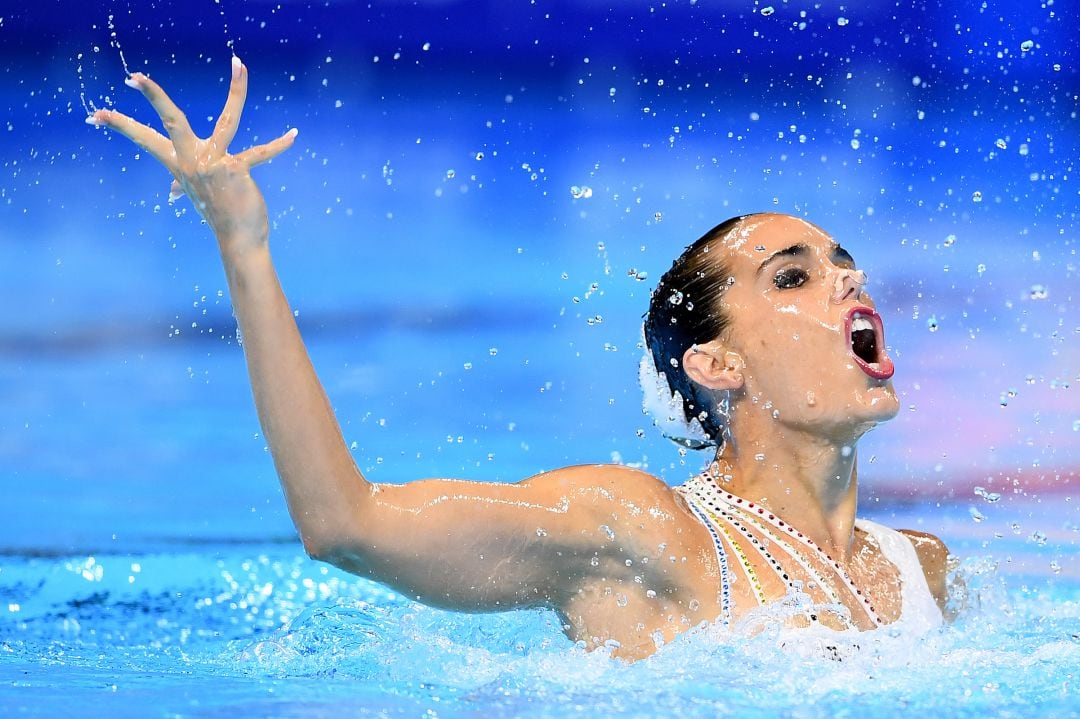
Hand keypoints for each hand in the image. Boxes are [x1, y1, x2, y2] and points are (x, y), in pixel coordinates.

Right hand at [86, 57, 295, 254]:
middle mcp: (193, 161)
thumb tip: (171, 193)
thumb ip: (182, 186)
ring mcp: (214, 163)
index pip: (145, 140)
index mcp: (179, 164)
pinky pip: (261, 153)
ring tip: (239, 64)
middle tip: (136, 76)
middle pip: (171, 121)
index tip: (97, 113)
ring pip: (227, 119)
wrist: (238, 239)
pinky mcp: (237, 170)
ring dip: (237, 91)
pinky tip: (293, 135)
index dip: (121, 126)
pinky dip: (279, 144)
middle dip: (153, 96)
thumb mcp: (196, 196)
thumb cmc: (219, 215)